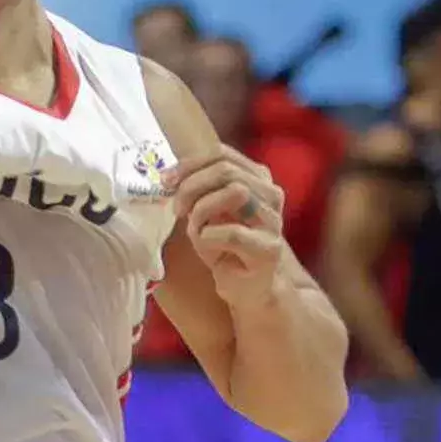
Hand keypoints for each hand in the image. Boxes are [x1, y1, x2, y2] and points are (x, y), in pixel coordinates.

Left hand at [169, 146, 287, 306]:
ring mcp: (273, 221)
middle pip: (227, 170)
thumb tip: (167, 174)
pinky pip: (233, 232)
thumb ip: (196, 188)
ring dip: (203, 209)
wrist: (248, 287)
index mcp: (256, 179)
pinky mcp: (270, 249)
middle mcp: (270, 195)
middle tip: (177, 208)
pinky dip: (208, 236)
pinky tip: (205, 243)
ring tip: (194, 227)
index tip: (166, 180)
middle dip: (192, 186)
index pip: (222, 154)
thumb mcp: (206, 209)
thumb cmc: (224, 246)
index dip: (190, 164)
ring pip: (236, 192)